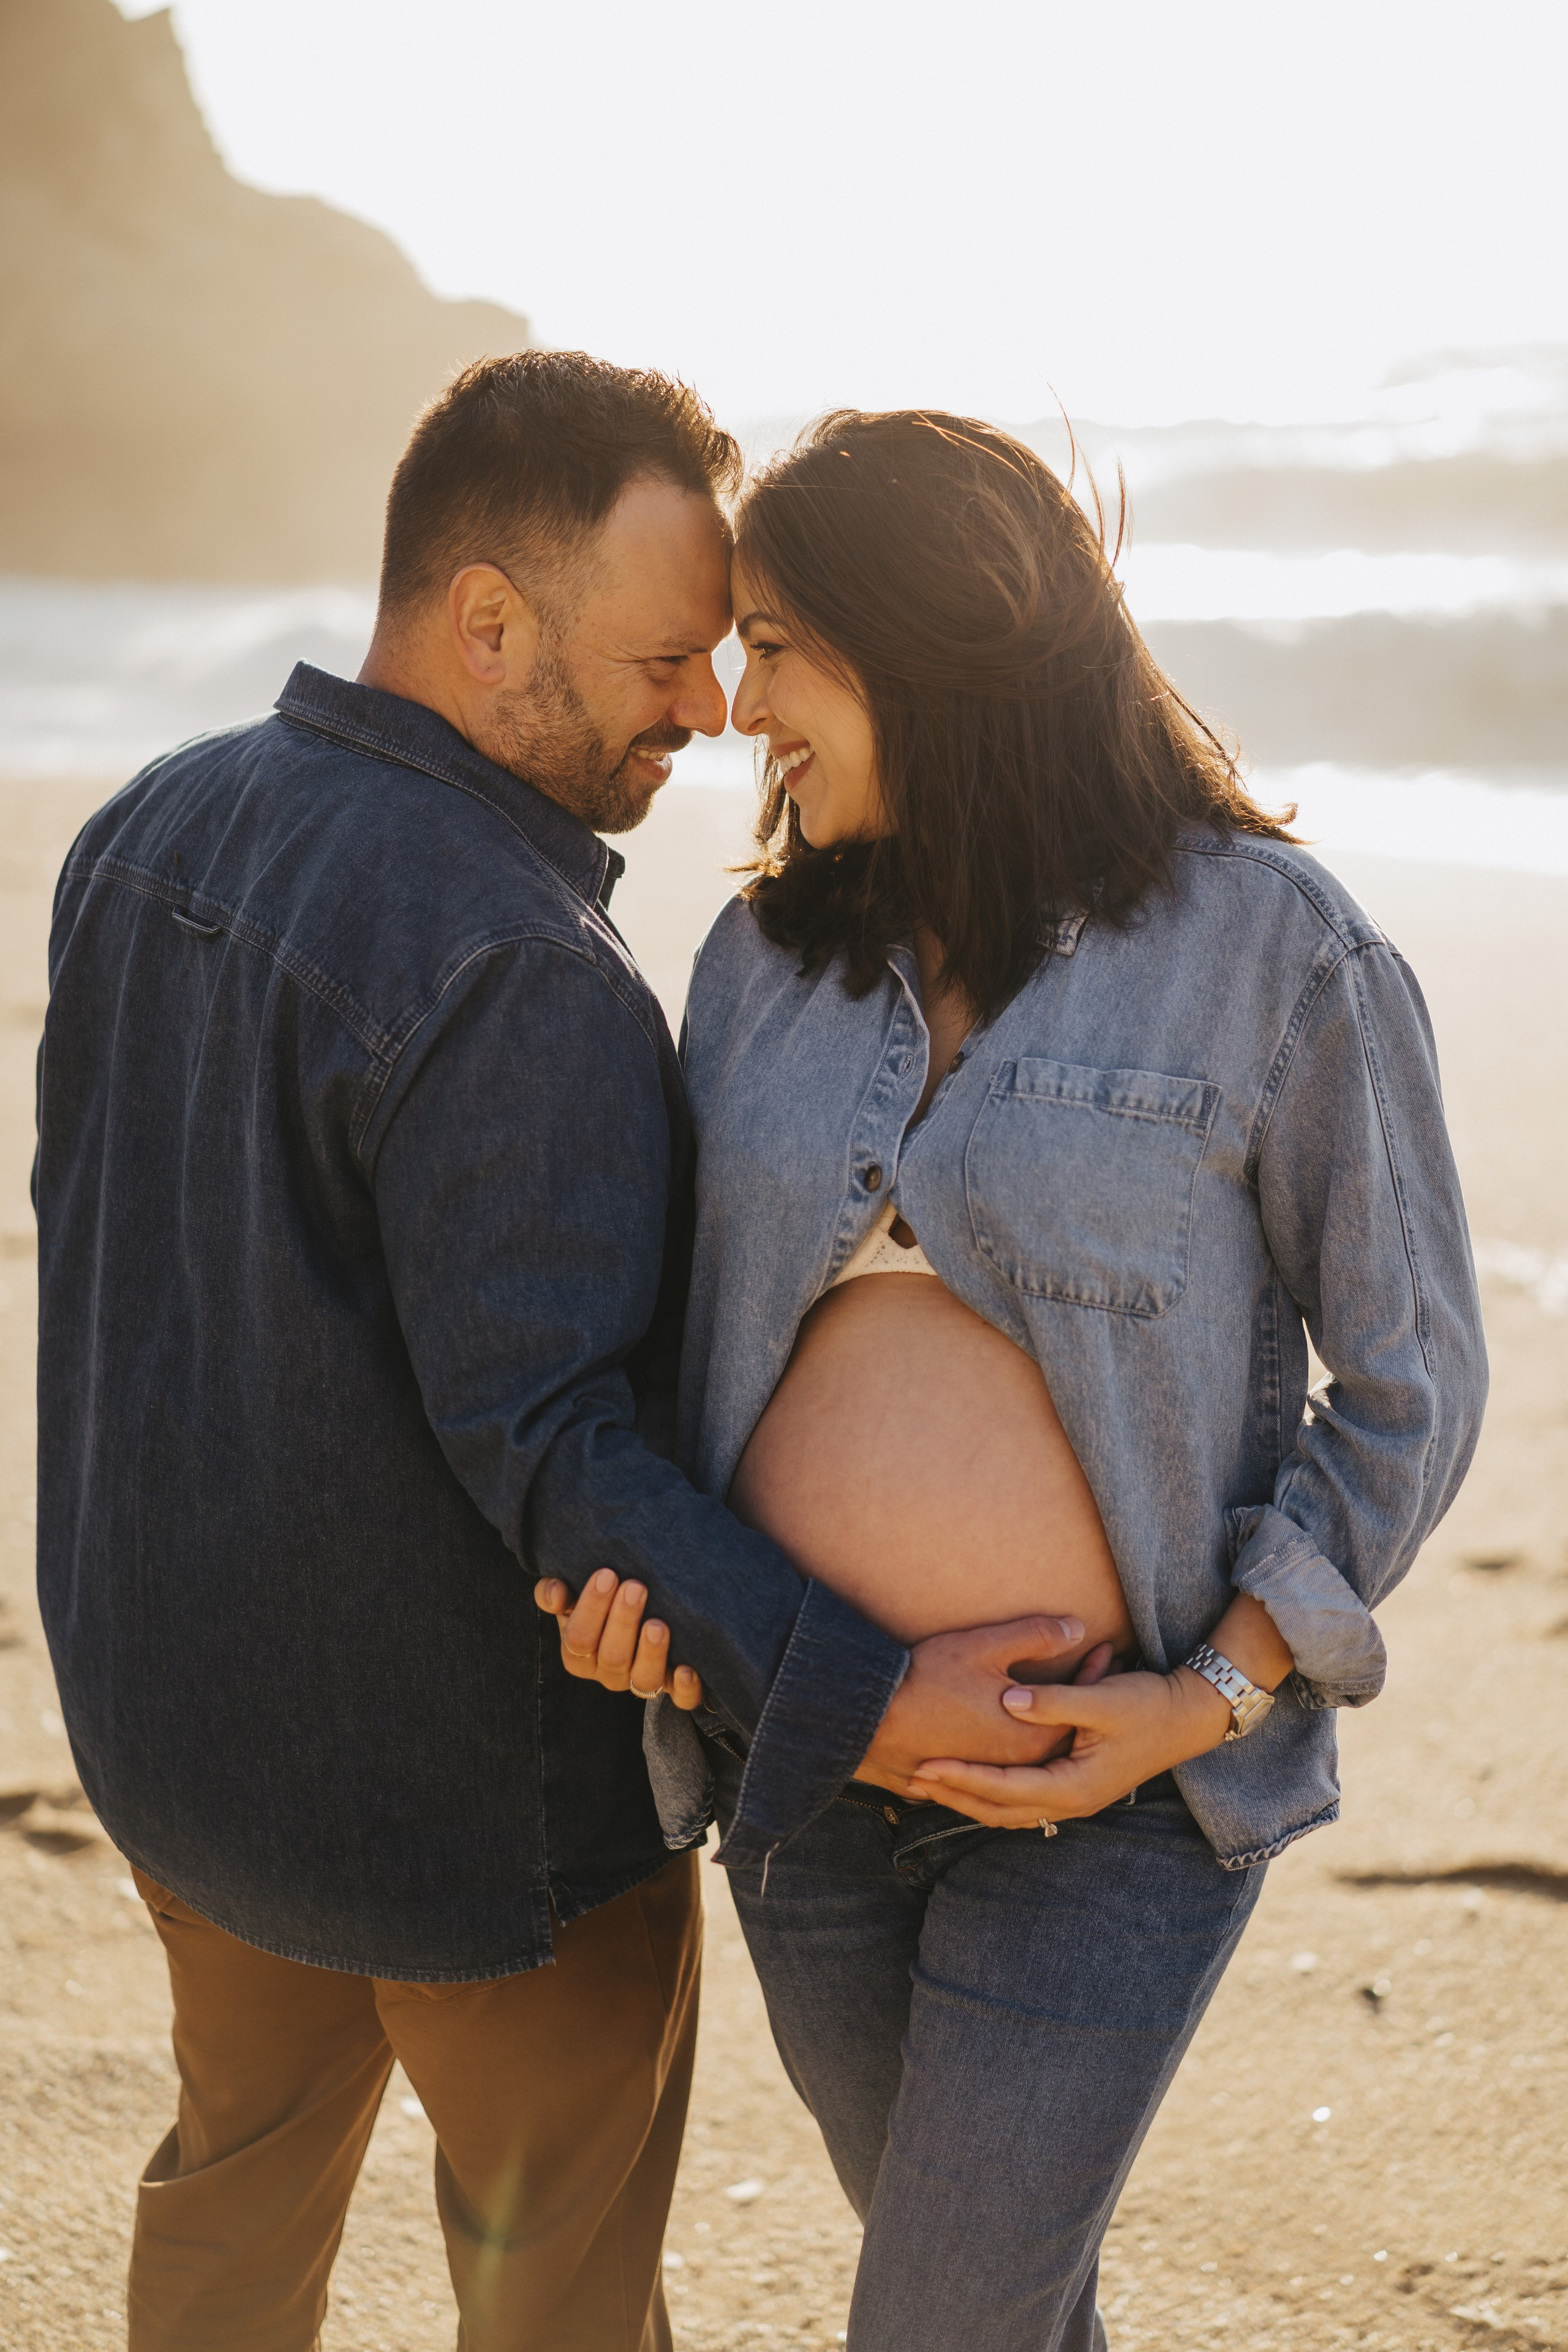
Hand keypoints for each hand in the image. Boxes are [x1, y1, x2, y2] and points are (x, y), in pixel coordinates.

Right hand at [534, 1571, 703, 1708]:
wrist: (636, 1611)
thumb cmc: (600, 1601)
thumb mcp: (572, 1595)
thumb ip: (554, 1592)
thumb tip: (556, 1593)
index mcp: (579, 1656)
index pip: (579, 1640)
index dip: (591, 1609)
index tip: (607, 1574)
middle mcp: (609, 1673)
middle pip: (612, 1657)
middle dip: (624, 1621)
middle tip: (636, 1587)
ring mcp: (640, 1682)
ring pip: (644, 1679)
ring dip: (651, 1653)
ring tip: (657, 1624)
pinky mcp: (673, 1687)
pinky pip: (680, 1699)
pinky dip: (685, 1689)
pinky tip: (688, 1669)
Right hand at [858, 1614, 1091, 1798]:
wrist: (872, 1718)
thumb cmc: (928, 1679)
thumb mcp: (985, 1646)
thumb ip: (1035, 1636)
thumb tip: (1078, 1627)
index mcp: (1031, 1737)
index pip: (1079, 1707)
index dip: (1095, 1675)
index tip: (1107, 1651)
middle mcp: (1016, 1765)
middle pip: (1062, 1735)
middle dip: (1081, 1704)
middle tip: (1096, 1673)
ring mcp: (989, 1774)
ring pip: (1035, 1755)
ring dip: (1050, 1728)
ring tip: (1061, 1703)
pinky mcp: (963, 1775)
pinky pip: (1004, 1765)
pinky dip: (1018, 1748)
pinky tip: (1014, 1728)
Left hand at [903, 1661, 1234, 1826]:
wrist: (1188, 1717)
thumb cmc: (1147, 1704)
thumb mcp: (1102, 1699)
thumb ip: (1055, 1700)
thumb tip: (1009, 1698)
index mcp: (1074, 1785)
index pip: (1004, 1788)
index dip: (962, 1777)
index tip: (925, 1765)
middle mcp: (1070, 1800)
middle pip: (999, 1809)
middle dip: (955, 1795)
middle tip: (911, 1779)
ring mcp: (1073, 1797)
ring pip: (1009, 1810)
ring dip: (969, 1797)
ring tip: (930, 1783)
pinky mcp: (1074, 1785)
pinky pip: (1022, 1799)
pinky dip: (992, 1793)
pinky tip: (971, 1780)